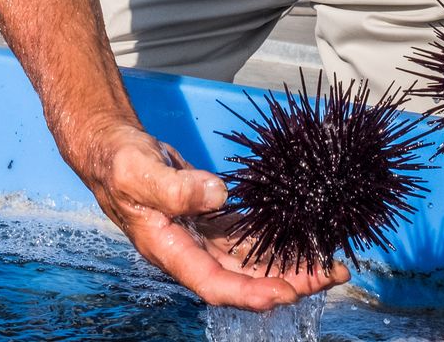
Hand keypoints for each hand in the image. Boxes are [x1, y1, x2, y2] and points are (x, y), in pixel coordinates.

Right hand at [60, 120, 348, 308]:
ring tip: (329, 263)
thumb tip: (218, 195)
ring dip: (288, 265)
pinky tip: (302, 239)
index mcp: (170, 250)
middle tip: (332, 274)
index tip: (288, 293)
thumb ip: (176, 187)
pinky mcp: (210, 222)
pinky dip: (274, 242)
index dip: (252, 293)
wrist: (111, 151)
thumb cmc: (119, 164)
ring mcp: (201, 239)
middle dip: (289, 281)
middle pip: (244, 279)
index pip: (215, 284)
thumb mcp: (139, 173)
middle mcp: (190, 252)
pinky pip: (248, 240)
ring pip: (251, 262)